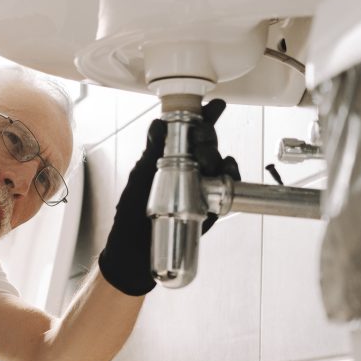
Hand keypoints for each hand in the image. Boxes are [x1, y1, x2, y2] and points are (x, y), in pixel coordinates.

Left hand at [97, 99, 240, 295]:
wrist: (135, 255)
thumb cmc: (130, 218)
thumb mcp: (138, 181)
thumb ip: (151, 154)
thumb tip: (157, 124)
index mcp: (168, 160)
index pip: (188, 133)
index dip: (202, 117)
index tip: (212, 105)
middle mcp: (188, 170)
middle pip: (207, 144)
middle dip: (208, 135)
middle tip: (201, 136)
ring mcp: (201, 187)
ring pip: (219, 162)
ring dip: (217, 155)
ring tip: (205, 158)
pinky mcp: (211, 205)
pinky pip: (227, 185)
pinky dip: (230, 176)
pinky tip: (226, 171)